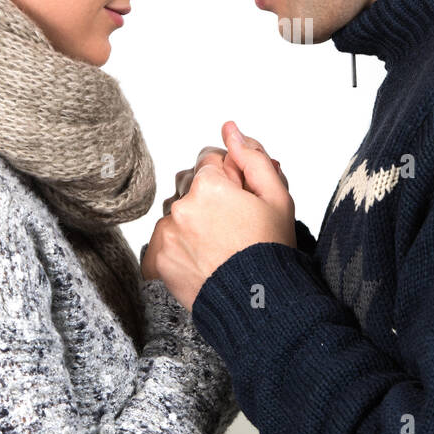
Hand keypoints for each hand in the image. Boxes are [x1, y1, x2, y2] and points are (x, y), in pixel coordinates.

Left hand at [143, 122, 295, 310]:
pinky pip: (159, 243)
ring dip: (190, 224)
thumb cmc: (271, 250)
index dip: (228, 178)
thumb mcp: (276, 198)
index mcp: (208, 185)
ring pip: (174, 215)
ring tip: (216, 248)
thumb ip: (252, 158)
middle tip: (231, 226)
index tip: (239, 200)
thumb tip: (230, 129)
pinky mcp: (156, 260)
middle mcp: (181, 206)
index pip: (209, 161)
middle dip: (206, 199)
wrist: (258, 304)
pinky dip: (174, 251)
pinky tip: (199, 261)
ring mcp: (165, 235)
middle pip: (188, 187)